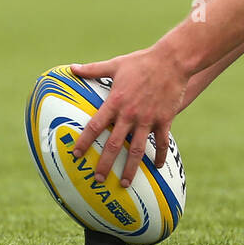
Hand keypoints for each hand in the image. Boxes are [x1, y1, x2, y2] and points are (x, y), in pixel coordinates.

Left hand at [69, 46, 187, 184]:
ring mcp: (148, 119)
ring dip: (130, 168)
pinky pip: (161, 142)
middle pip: (114, 145)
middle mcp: (130, 114)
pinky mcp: (165, 120)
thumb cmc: (142, 61)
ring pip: (137, 150)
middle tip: (98, 179)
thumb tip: (71, 68)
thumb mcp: (116, 64)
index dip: (84, 142)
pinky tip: (157, 166)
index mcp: (115, 102)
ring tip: (125, 183)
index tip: (76, 155)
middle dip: (104, 164)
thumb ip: (93, 70)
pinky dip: (159, 155)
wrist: (172, 61)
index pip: (95, 126)